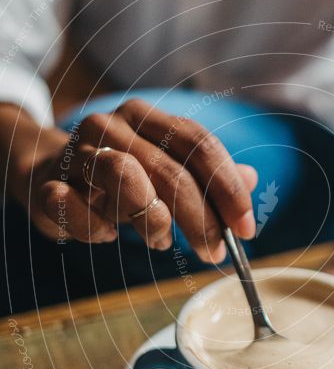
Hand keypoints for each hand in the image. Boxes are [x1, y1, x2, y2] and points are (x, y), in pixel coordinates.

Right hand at [26, 99, 257, 259]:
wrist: (47, 173)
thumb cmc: (117, 176)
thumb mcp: (164, 169)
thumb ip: (206, 175)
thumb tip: (252, 179)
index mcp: (144, 116)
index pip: (198, 144)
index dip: (228, 188)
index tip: (246, 229)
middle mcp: (110, 127)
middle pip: (170, 170)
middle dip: (201, 219)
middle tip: (214, 252)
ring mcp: (76, 154)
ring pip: (125, 179)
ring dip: (152, 220)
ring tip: (160, 238)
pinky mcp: (48, 186)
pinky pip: (79, 211)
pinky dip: (99, 230)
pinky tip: (107, 234)